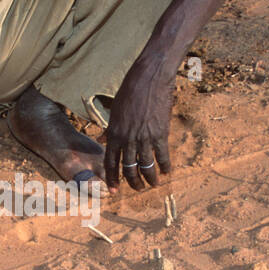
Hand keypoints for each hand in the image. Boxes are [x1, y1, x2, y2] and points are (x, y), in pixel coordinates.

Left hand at [104, 62, 173, 190]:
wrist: (150, 78)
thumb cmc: (130, 91)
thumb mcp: (114, 110)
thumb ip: (109, 129)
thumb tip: (101, 140)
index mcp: (114, 133)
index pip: (111, 162)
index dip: (112, 178)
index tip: (115, 190)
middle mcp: (128, 139)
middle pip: (129, 168)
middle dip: (133, 182)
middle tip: (137, 189)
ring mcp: (144, 137)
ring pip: (146, 166)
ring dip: (150, 179)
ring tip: (153, 185)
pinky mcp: (160, 134)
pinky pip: (162, 156)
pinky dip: (165, 166)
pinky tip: (167, 172)